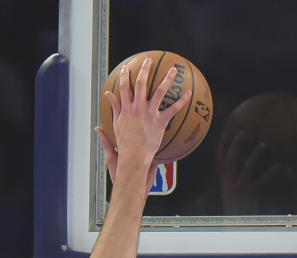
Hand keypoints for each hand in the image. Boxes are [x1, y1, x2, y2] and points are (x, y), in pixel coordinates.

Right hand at [97, 58, 190, 190]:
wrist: (134, 158)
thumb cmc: (125, 145)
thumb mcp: (116, 125)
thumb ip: (114, 108)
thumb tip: (107, 95)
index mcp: (126, 109)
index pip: (123, 87)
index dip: (124, 76)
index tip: (126, 68)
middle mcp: (137, 108)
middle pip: (140, 83)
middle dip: (144, 69)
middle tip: (148, 60)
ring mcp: (149, 114)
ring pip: (159, 91)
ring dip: (167, 79)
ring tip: (174, 70)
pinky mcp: (160, 122)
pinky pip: (173, 109)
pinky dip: (182, 101)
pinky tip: (189, 93)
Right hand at [216, 130, 287, 214]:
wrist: (237, 226)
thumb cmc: (236, 209)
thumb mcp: (231, 194)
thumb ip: (234, 180)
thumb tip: (240, 168)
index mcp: (223, 180)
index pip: (219, 159)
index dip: (222, 144)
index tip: (227, 131)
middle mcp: (228, 182)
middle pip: (230, 159)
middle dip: (235, 144)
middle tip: (242, 132)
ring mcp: (238, 187)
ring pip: (246, 167)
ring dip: (255, 154)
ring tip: (263, 145)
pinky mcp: (250, 194)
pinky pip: (260, 181)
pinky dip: (270, 173)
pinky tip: (278, 166)